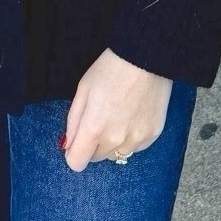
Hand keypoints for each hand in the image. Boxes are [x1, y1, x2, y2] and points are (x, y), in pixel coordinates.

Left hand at [60, 49, 171, 171]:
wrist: (146, 58)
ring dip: (113, 144)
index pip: (77, 162)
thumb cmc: (111, 69)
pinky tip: (132, 118)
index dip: (74, 153)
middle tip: (100, 120)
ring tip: (118, 118)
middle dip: (93, 145)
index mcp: (94, 127)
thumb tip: (68, 145)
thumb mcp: (83, 90)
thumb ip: (73, 121)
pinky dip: (131, 139)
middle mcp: (115, 139)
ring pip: (117, 155)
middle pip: (97, 158)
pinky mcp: (152, 135)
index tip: (77, 142)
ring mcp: (136, 139)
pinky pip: (135, 148)